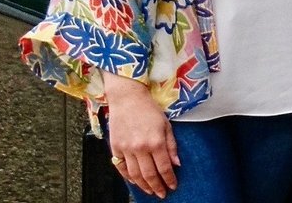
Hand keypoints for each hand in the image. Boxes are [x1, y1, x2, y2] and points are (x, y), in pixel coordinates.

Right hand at [103, 74, 178, 198]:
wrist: (127, 98)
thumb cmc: (149, 109)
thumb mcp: (166, 125)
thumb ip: (171, 146)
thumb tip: (176, 164)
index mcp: (155, 141)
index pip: (164, 167)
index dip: (169, 179)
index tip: (173, 186)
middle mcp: (140, 148)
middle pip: (149, 174)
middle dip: (157, 186)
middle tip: (162, 193)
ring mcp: (126, 149)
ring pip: (135, 175)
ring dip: (143, 186)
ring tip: (150, 191)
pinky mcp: (115, 148)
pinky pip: (121, 168)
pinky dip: (128, 177)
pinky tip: (135, 182)